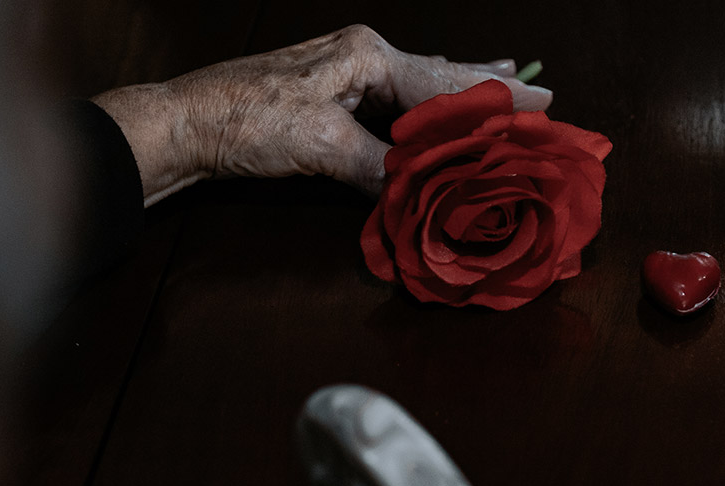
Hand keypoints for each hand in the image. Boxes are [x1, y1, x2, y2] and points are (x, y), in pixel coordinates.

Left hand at [91, 25, 552, 204]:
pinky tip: (429, 114)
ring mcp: (340, 76)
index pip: (443, 82)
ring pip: (414, 87)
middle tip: (541, 91)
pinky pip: (388, 104)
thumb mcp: (321, 146)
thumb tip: (417, 190)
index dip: (492, 101)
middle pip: (437, 75)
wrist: (182, 124)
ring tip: (502, 84)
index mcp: (365, 56)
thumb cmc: (243, 122)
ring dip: (456, 95)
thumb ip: (376, 167)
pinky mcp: (323, 99)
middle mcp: (358, 58)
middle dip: (487, 86)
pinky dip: (418, 111)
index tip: (541, 106)